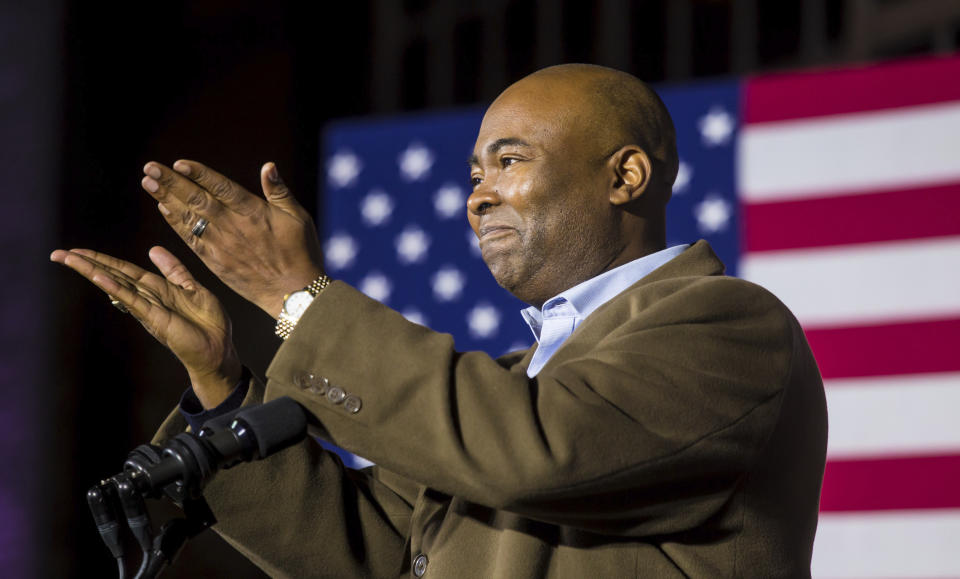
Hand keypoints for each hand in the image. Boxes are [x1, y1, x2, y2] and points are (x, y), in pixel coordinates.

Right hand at [50, 246, 241, 408]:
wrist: (218, 349)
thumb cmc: (207, 323)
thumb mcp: (192, 288)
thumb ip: (173, 270)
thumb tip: (153, 249)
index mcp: (156, 289)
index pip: (124, 270)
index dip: (103, 259)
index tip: (77, 250)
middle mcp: (147, 297)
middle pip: (113, 275)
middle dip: (87, 263)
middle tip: (58, 253)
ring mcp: (148, 308)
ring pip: (116, 285)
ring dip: (92, 271)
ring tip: (69, 258)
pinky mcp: (155, 318)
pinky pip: (132, 300)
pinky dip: (115, 288)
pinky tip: (98, 277)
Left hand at [140, 160, 323, 316]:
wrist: (293, 293)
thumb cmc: (301, 252)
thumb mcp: (297, 217)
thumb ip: (279, 191)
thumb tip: (268, 166)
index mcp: (253, 212)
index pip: (221, 188)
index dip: (199, 174)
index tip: (178, 163)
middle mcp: (233, 227)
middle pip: (197, 200)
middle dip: (172, 183)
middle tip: (150, 168)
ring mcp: (221, 245)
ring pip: (189, 218)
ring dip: (166, 199)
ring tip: (148, 182)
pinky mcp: (215, 261)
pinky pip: (191, 239)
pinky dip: (176, 224)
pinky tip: (163, 209)